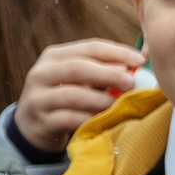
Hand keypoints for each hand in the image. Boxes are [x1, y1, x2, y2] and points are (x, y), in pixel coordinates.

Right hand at [15, 39, 144, 152]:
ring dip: (101, 99)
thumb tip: (139, 65)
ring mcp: (37, 98)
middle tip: (131, 82)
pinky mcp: (40, 122)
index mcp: (54, 56)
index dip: (117, 52)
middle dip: (109, 74)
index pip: (90, 48)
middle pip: (78, 68)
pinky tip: (104, 119)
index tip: (140, 61)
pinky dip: (90, 118)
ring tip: (120, 103)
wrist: (33, 126)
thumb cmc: (66, 96)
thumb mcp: (80, 79)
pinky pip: (68, 118)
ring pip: (72, 94)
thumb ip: (104, 70)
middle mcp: (41, 73)